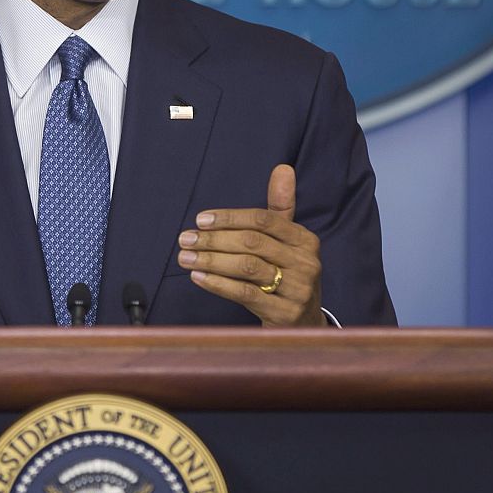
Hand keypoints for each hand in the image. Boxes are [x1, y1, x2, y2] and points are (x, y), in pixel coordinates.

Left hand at [178, 164, 325, 325]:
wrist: (304, 324)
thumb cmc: (288, 275)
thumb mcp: (287, 242)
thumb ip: (280, 207)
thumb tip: (282, 168)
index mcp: (305, 240)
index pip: (263, 220)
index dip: (229, 218)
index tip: (200, 220)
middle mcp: (306, 262)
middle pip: (252, 242)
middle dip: (214, 239)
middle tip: (186, 239)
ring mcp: (298, 289)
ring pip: (246, 267)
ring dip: (211, 260)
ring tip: (186, 257)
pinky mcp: (285, 313)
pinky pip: (245, 293)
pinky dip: (218, 284)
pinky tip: (199, 277)